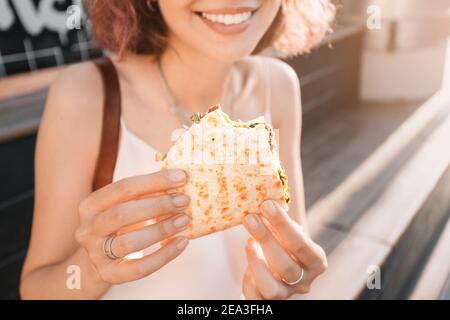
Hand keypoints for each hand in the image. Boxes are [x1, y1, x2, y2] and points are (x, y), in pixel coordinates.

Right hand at [75, 169, 190, 283]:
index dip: (154, 181)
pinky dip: (164, 255)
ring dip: (161, 230)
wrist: (95, 262)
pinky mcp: (108, 274)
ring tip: (184, 220)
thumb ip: (144, 193)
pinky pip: (140, 268)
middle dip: (158, 205)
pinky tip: (182, 242)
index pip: (123, 188)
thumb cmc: (118, 225)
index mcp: (91, 205)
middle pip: (123, 214)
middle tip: (184, 200)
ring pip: (130, 243)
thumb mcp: (123, 205)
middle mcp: (88, 229)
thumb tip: (179, 178)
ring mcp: (96, 254)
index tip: (181, 177)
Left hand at [241, 200, 326, 299]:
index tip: (267, 205)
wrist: (279, 266)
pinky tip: (245, 266)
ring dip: (256, 263)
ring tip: (249, 242)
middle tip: (250, 218)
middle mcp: (304, 281)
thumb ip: (281, 222)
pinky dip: (248, 280)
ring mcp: (287, 295)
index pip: (302, 245)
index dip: (283, 225)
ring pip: (273, 289)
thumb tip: (265, 200)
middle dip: (266, 240)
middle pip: (287, 267)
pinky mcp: (268, 303)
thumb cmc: (284, 244)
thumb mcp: (288, 233)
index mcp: (316, 261)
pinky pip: (256, 298)